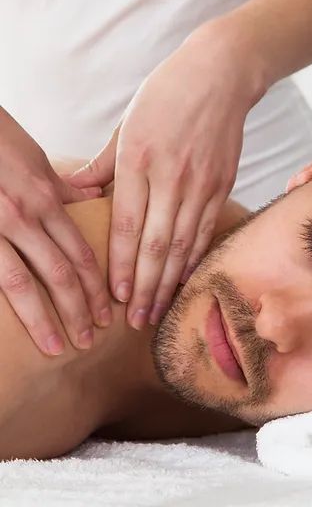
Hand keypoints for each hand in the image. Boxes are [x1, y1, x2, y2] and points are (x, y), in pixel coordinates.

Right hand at [0, 107, 111, 354]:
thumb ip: (63, 186)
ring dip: (42, 320)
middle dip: (77, 311)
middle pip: (60, 274)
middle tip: (88, 341)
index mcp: (46, 198)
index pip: (81, 253)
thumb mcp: (34, 158)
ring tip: (55, 348)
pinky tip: (12, 329)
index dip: (96, 287)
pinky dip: (6, 305)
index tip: (107, 313)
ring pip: (23, 284)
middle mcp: (24, 216)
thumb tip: (92, 198)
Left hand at [69, 18, 262, 328]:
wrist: (221, 74)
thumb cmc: (166, 95)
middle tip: (135, 319)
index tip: (115, 296)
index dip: (120, 264)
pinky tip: (185, 282)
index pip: (126, 224)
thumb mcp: (125, 124)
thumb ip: (101, 165)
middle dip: (145, 286)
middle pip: (156, 244)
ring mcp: (201, 183)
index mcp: (138, 159)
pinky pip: (206, 231)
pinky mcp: (223, 185)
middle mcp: (171, 176)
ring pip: (183, 244)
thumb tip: (76, 193)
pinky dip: (194, 260)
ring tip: (157, 311)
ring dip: (169, 283)